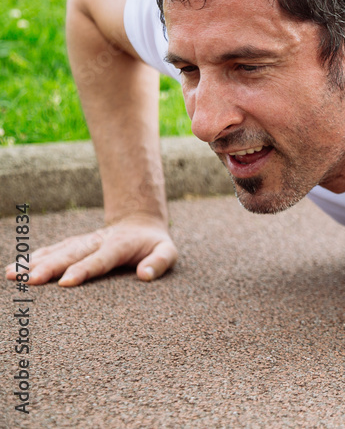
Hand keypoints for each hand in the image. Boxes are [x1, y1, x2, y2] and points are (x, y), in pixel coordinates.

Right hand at [5, 215, 176, 286]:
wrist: (140, 223)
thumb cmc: (155, 244)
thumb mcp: (168, 251)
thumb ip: (160, 262)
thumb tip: (145, 275)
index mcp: (120, 245)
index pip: (100, 259)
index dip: (84, 269)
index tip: (66, 282)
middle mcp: (97, 241)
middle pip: (72, 254)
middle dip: (51, 266)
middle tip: (31, 280)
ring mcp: (84, 241)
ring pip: (57, 250)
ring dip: (35, 262)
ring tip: (13, 275)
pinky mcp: (74, 244)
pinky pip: (52, 250)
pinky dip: (33, 258)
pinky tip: (16, 268)